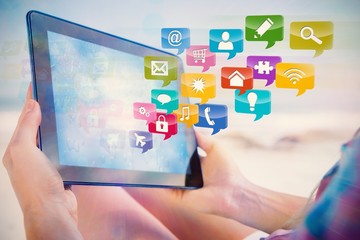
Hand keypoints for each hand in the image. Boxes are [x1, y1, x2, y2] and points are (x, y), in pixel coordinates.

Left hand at [2, 86, 81, 239]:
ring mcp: (44, 163)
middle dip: (44, 111)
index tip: (37, 84)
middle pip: (37, 127)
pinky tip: (73, 135)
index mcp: (17, 149)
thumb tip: (32, 105)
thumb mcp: (24, 151)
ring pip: (51, 138)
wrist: (53, 211)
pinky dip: (66, 141)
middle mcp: (29, 155)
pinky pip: (62, 150)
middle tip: (54, 95)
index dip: (30, 100)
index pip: (24, 118)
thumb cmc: (35, 184)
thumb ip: (27, 128)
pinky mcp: (58, 170)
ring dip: (56, 126)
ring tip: (64, 111)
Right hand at [127, 132, 248, 219]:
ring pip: (165, 175)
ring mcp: (182, 185)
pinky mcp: (179, 195)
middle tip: (149, 144)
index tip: (162, 135)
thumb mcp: (215, 147)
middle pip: (171, 163)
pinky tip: (148, 171)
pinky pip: (165, 188)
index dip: (172, 145)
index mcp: (197, 163)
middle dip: (161, 155)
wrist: (231, 192)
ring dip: (156, 167)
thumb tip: (189, 127)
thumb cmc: (227, 170)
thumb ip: (201, 138)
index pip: (180, 153)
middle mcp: (188, 174)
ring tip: (144, 156)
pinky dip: (156, 181)